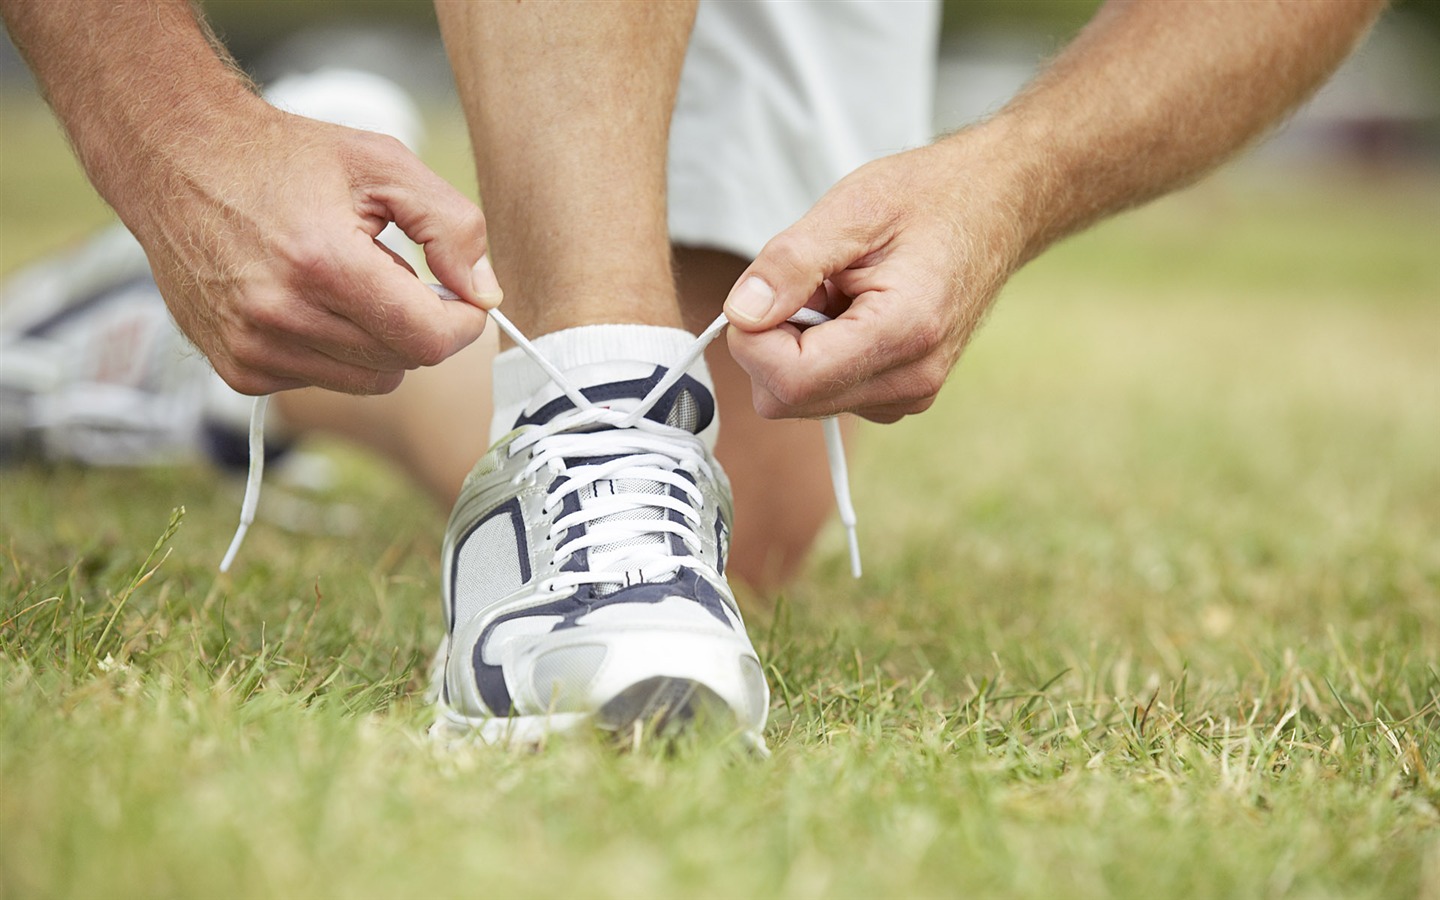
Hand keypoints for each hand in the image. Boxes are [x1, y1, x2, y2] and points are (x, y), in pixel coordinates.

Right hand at [127, 100, 500, 395]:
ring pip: (368, 379)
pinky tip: (306, 300)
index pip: (428, 340)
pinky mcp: (238, 368)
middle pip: (402, 362)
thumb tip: (483, 293)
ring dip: (375, 339)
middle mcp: (282, 316)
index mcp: (323, 263)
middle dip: (416, 322)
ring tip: (342, 281)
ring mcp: (254, 349)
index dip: (462, 324)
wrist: (176, 161)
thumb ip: (451, 226)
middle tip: (390, 271)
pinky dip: (332, 349)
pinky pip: (323, 381)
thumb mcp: (383, 164)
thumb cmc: (284, 158)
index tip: (463, 298)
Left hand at [723, 139, 1025, 423]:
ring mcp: (908, 394)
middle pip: (787, 399)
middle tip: (809, 284)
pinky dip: (818, 354)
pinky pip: (826, 392)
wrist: (996, 207)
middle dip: (772, 343)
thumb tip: (742, 314)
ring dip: (796, 346)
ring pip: (801, 399)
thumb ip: (790, 263)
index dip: (753, 340)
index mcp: (903, 333)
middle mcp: (910, 380)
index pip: (789, 381)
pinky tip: (849, 312)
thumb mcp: (852, 208)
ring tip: (838, 292)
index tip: (763, 292)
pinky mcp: (899, 394)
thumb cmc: (931, 198)